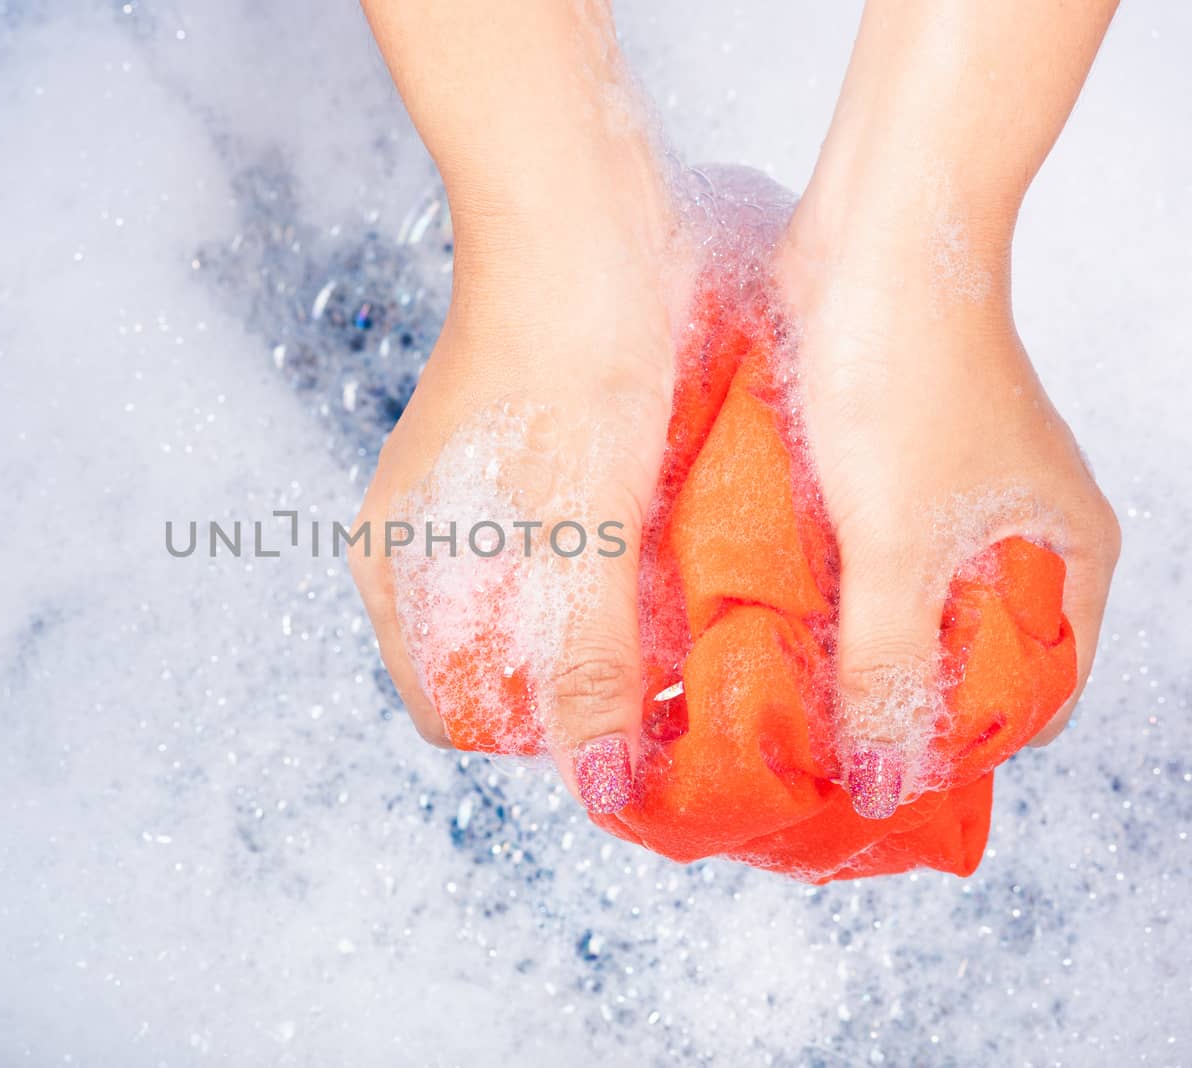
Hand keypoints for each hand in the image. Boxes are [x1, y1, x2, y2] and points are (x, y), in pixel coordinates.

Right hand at [350, 162, 681, 810]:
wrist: (583, 213)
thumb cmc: (568, 357)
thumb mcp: (582, 524)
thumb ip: (586, 658)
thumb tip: (599, 782)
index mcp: (396, 567)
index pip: (454, 710)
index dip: (537, 737)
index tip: (625, 731)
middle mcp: (420, 541)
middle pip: (499, 663)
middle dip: (581, 687)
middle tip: (673, 684)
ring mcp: (470, 499)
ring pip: (537, 610)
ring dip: (607, 630)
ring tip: (685, 621)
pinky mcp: (524, 462)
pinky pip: (563, 554)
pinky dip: (616, 573)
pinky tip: (675, 556)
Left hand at [775, 198, 1119, 817]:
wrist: (871, 239)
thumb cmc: (909, 377)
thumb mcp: (898, 544)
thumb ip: (890, 666)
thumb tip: (886, 779)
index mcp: (1065, 557)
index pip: (1036, 696)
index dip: (967, 747)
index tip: (885, 780)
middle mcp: (1018, 534)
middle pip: (964, 656)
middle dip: (895, 702)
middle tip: (815, 751)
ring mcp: (950, 500)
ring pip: (905, 607)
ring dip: (851, 649)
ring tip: (779, 702)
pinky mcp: (886, 469)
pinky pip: (860, 556)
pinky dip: (823, 594)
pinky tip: (764, 624)